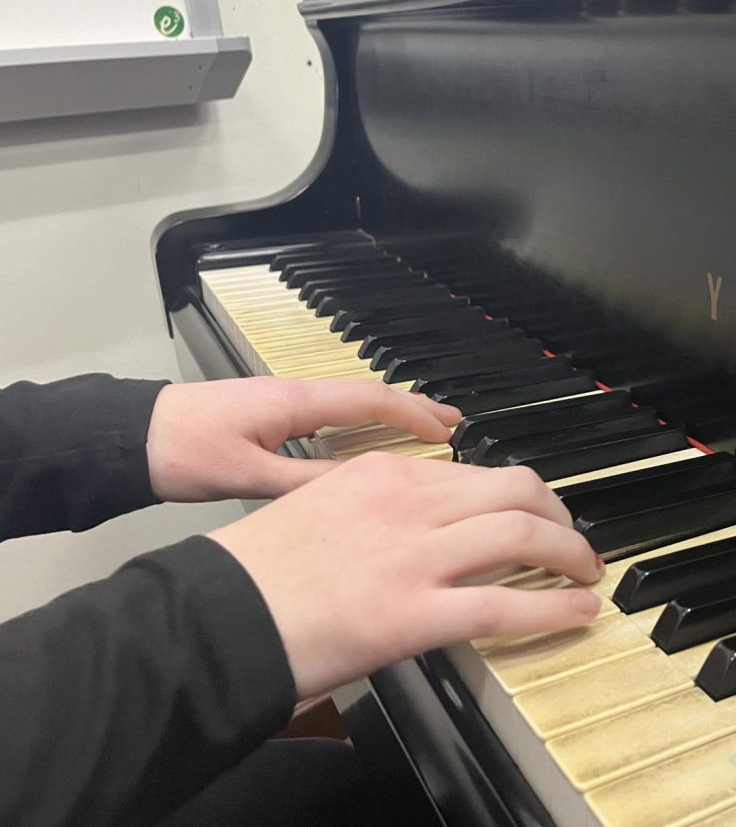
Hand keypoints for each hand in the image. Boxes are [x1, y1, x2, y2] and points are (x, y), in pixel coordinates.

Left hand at [146, 377, 461, 501]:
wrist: (132, 437)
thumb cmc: (182, 451)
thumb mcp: (245, 476)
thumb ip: (302, 483)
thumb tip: (357, 491)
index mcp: (294, 401)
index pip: (369, 400)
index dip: (414, 415)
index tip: (448, 431)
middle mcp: (294, 394)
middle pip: (368, 395)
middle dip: (414, 408)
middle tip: (455, 423)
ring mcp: (283, 403)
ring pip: (352, 403)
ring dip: (392, 414)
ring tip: (426, 431)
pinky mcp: (271, 417)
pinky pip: (333, 414)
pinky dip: (364, 423)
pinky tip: (371, 443)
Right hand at [209, 454, 603, 698]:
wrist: (214, 617)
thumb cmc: (254, 573)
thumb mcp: (318, 510)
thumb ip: (374, 511)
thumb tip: (416, 531)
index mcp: (382, 473)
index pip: (474, 472)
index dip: (518, 494)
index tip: (533, 510)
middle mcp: (407, 503)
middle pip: (514, 490)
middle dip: (557, 513)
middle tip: (572, 537)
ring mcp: (415, 556)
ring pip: (522, 534)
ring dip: (569, 553)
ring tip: (585, 571)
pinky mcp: (414, 613)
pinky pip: (506, 604)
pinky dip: (554, 607)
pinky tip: (576, 611)